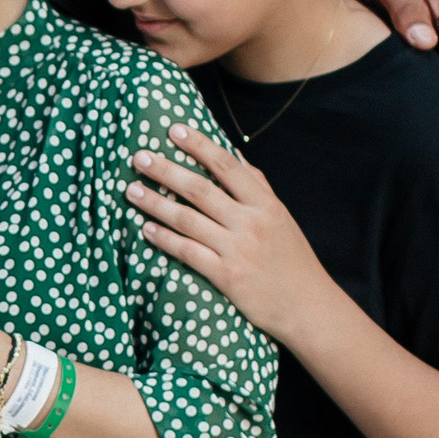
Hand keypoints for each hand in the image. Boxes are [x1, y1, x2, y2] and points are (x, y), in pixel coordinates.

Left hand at [125, 125, 337, 339]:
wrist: (308, 308)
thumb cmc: (292, 260)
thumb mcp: (282, 218)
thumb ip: (258, 187)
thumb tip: (236, 156)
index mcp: (265, 204)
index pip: (227, 166)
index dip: (199, 145)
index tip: (173, 129)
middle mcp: (251, 222)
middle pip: (200, 189)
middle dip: (165, 170)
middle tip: (138, 157)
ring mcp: (238, 249)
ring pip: (187, 219)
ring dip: (155, 203)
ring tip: (130, 190)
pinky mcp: (226, 276)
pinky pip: (187, 252)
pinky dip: (164, 239)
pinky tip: (145, 229)